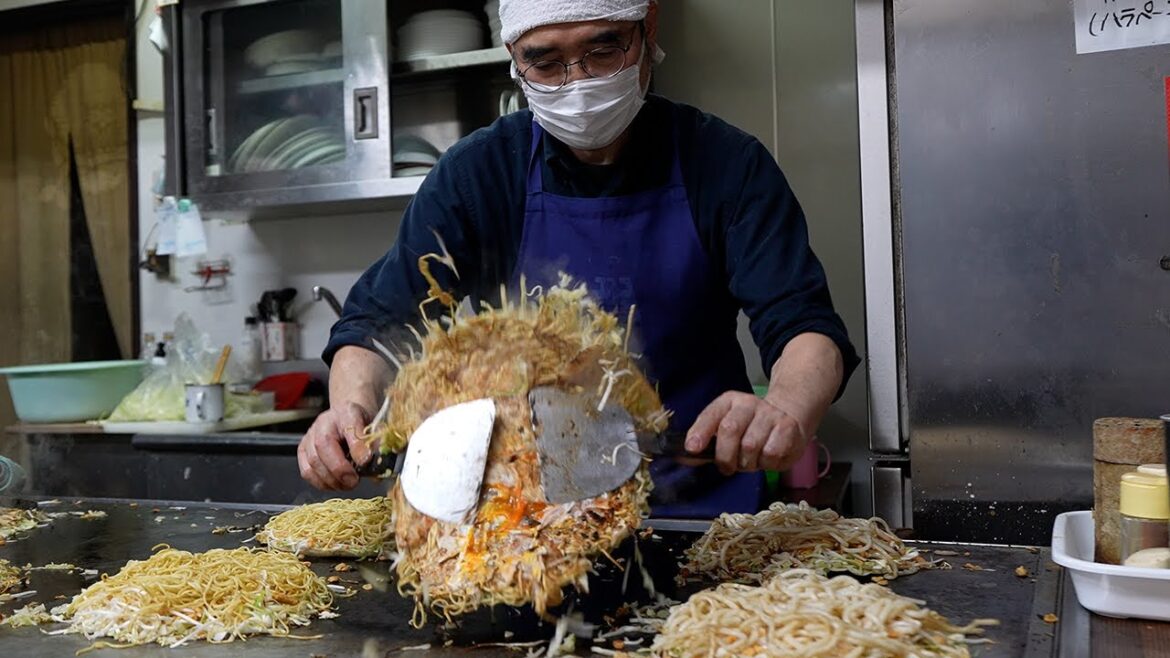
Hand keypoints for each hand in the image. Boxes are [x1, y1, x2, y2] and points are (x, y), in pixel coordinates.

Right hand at [297, 402, 372, 489]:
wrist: (348, 418)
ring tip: (346, 485)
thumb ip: (375, 446)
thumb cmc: (361, 425)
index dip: (356, 447)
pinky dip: (320, 482)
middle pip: (323, 447)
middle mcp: (323, 423)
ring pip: (313, 463)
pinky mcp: (303, 450)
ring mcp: (310, 436)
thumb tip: (373, 467)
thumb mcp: (374, 429)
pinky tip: (334, 483)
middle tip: (354, 482)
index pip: (349, 428)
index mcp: (346, 413)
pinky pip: (307, 471)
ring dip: (331, 480)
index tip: (365, 462)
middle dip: (340, 471)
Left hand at [686, 391, 807, 475]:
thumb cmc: (751, 427)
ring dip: (747, 462)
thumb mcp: (727, 429)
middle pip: (730, 429)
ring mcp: (769, 414)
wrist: (789, 414)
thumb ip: (707, 441)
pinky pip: (771, 453)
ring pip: (750, 446)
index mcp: (729, 401)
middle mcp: (749, 404)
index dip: (700, 431)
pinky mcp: (788, 428)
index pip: (711, 414)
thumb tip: (686, 455)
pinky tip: (767, 458)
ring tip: (750, 460)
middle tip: (727, 466)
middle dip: (725, 455)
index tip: (692, 448)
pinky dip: (767, 463)